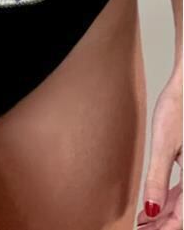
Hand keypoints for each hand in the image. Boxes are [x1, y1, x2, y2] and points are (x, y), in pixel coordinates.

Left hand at [137, 65, 182, 228]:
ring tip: (145, 222)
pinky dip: (170, 198)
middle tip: (144, 229)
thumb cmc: (179, 107)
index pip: (183, 217)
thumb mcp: (164, 144)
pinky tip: (155, 203)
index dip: (166, 228)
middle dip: (165, 223)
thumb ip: (157, 178)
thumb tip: (150, 209)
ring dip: (167, 214)